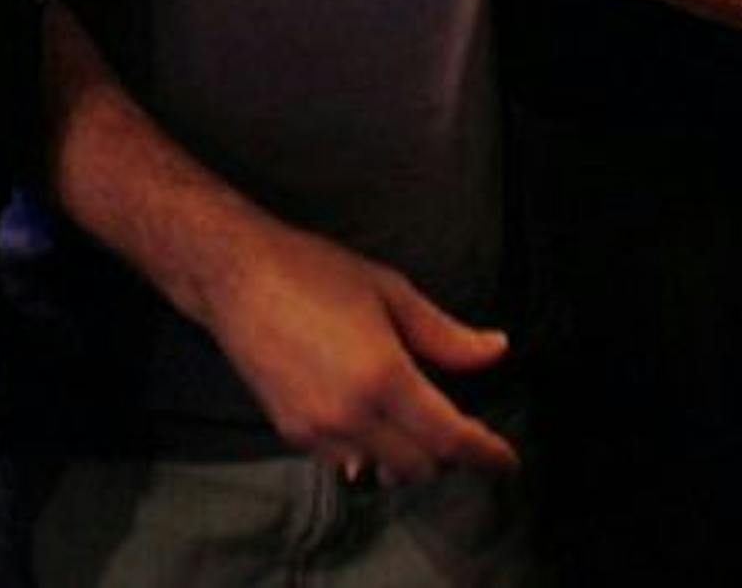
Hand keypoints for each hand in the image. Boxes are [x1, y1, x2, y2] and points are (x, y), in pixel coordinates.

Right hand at [202, 213, 518, 486]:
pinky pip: (345, 461)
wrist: (235, 276)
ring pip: (382, 470)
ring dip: (405, 457)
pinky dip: (367, 451)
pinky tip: (367, 419)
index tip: (506, 462)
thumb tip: (494, 350)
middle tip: (453, 424)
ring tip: (409, 423)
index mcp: (383, 376)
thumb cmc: (310, 272)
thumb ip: (444, 333)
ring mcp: (317, 428)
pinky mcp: (291, 431)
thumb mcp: (389, 291)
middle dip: (445, 453)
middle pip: (420, 466)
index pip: (450, 438)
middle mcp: (351, 413)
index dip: (486, 454)